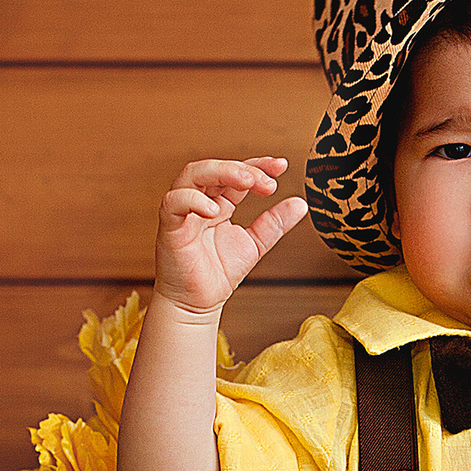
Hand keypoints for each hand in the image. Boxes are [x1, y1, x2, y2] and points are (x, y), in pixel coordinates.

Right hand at [155, 156, 306, 315]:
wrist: (198, 304)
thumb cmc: (219, 274)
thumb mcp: (256, 244)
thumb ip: (275, 223)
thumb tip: (301, 203)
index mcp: (220, 203)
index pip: (237, 173)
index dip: (258, 165)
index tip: (281, 166)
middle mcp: (200, 202)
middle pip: (215, 168)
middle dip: (243, 168)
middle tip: (267, 181)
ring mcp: (183, 212)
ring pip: (193, 175)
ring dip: (220, 171)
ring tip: (246, 181)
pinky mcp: (170, 227)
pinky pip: (174, 202)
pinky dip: (193, 200)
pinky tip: (215, 210)